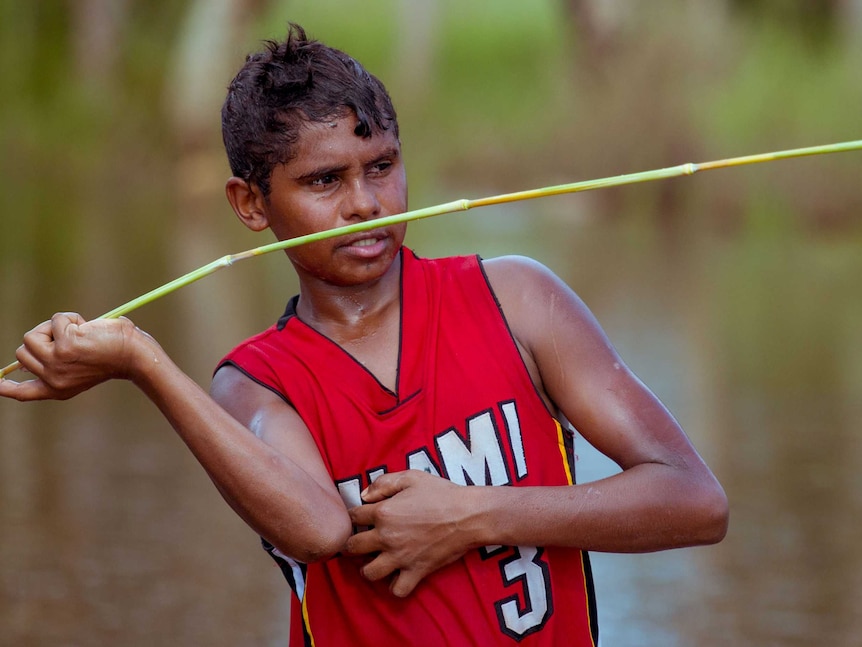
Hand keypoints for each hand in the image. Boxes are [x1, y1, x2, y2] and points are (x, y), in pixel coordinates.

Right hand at [0, 312, 151, 400]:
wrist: (135, 355)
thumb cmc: (113, 356)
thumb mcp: (81, 367)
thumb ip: (59, 363)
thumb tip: (34, 348)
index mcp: (58, 389)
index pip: (24, 393)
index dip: (7, 388)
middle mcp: (53, 380)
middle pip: (22, 351)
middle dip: (42, 337)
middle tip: (70, 338)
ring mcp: (56, 364)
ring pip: (32, 335)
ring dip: (53, 326)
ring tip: (79, 333)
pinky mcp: (65, 347)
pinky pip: (55, 320)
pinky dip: (71, 318)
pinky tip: (89, 328)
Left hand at [345, 470, 478, 596]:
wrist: (469, 515)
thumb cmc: (442, 493)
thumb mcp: (411, 477)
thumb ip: (383, 483)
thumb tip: (364, 495)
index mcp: (383, 512)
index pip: (353, 516)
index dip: (355, 516)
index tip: (362, 517)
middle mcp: (387, 537)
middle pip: (353, 547)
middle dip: (353, 544)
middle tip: (363, 541)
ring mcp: (401, 557)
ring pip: (369, 573)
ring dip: (368, 568)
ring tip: (376, 561)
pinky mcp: (416, 571)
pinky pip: (397, 590)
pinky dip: (395, 586)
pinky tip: (398, 575)